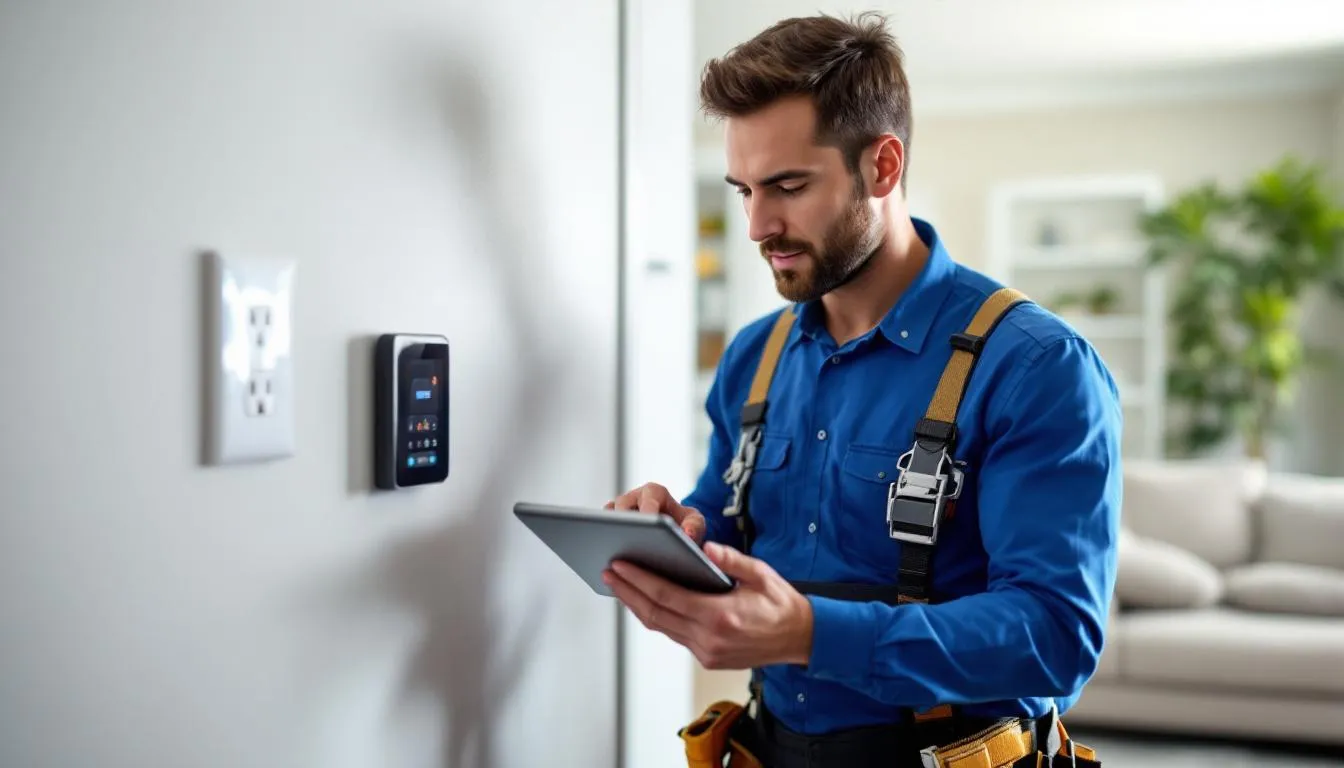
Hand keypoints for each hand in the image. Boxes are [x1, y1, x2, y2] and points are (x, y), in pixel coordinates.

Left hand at [603, 541, 813, 669]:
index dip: (639, 581)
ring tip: (620, 585)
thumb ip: (732, 560)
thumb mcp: (762, 574)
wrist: (802, 639)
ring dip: (638, 606)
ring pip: (662, 627)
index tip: (619, 566)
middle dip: (628, 592)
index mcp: (720, 617)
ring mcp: (707, 653)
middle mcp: (709, 639)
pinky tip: (647, 601)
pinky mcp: (708, 658)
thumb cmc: (782, 603)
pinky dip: (658, 617)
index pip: (667, 597)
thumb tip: (706, 548)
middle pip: (656, 615)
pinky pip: (675, 635)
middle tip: (609, 573)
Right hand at [605, 482, 706, 545]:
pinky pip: (601, 534)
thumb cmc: (684, 525)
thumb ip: (695, 526)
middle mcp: (632, 498)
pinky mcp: (608, 527)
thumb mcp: (695, 522)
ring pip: (607, 520)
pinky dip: (603, 547)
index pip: (650, 496)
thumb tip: (687, 534)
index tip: (648, 522)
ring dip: (607, 534)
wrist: (673, 534)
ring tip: (611, 555)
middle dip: (622, 521)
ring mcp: (618, 513)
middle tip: (623, 538)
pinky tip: (608, 567)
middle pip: (622, 506)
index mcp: (654, 493)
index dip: (648, 508)